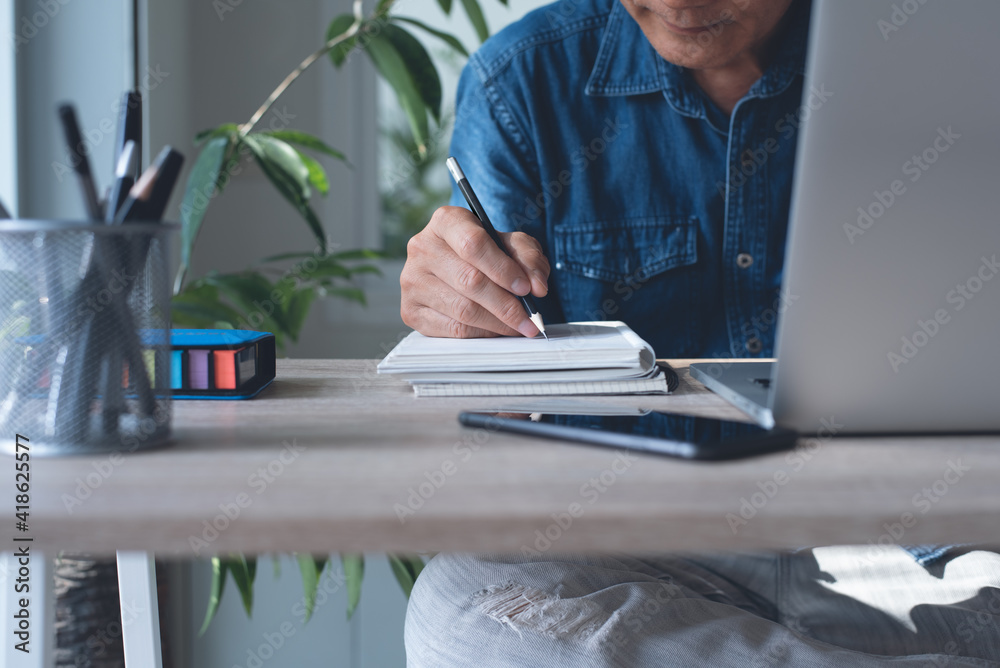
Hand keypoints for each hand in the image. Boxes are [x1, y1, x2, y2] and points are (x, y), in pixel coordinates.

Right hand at [401, 206, 549, 337]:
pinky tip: (495, 330)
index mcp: (446, 221)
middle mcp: (422, 247)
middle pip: (470, 281)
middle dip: (506, 305)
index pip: (474, 244)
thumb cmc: (486, 253)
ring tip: (518, 327)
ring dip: (497, 323)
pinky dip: (481, 334)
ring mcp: (412, 280)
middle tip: (530, 319)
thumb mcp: (512, 244)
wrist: (456, 266)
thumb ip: (529, 258)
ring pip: (463, 310)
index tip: (526, 288)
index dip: (503, 269)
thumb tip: (537, 287)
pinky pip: (452, 329)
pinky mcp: (411, 310)